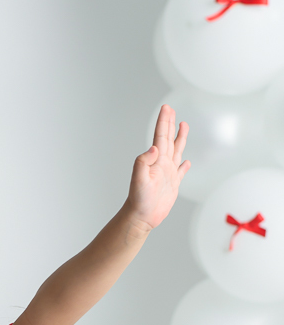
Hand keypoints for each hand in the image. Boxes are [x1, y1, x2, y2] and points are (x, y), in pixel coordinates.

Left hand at [126, 104, 189, 231]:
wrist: (141, 216)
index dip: (164, 122)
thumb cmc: (138, 199)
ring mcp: (168, 173)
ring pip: (176, 151)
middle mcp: (162, 164)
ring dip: (180, 138)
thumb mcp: (139, 179)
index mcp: (155, 160)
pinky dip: (184, 165)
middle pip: (168, 139)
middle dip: (170, 124)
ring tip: (183, 125)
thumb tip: (154, 148)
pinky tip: (186, 161)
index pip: (161, 136)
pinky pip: (180, 172)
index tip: (167, 108)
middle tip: (171, 110)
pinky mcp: (173, 185)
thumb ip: (144, 162)